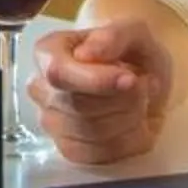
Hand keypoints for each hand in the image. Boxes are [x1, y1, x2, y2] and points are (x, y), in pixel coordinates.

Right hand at [27, 21, 174, 164]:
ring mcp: (52, 122)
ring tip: (141, 100)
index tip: (130, 79)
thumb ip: (115, 35)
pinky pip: (101, 155)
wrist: (143, 78)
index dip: (96, 81)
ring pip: (93, 133)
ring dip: (131, 118)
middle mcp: (42, 88)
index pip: (59, 73)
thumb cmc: (132, 52)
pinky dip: (129, 139)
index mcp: (48, 52)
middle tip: (145, 84)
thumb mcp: (135, 33)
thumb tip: (87, 53)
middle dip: (123, 99)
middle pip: (79, 106)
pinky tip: (135, 121)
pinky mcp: (70, 149)